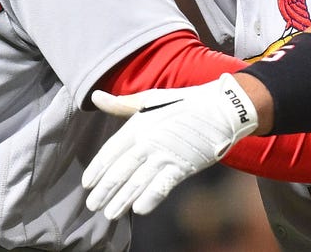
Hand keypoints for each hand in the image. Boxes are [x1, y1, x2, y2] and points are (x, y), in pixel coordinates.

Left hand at [82, 73, 259, 219]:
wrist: (222, 108)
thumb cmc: (185, 103)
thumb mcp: (150, 99)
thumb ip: (121, 104)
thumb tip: (95, 96)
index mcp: (138, 124)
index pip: (110, 151)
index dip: (97, 169)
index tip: (87, 184)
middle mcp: (148, 140)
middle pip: (120, 170)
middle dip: (105, 191)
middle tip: (92, 206)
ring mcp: (166, 154)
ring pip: (138, 182)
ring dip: (122, 200)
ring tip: (111, 214)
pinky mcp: (184, 165)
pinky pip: (163, 185)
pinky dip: (150, 198)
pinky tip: (138, 210)